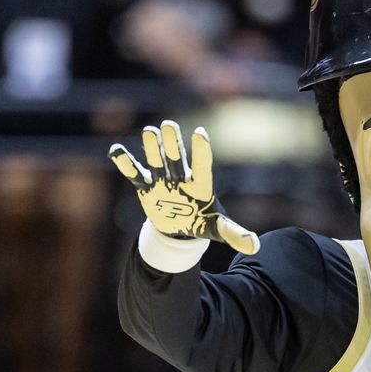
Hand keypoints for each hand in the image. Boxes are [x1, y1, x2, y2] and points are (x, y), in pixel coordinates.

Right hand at [109, 120, 259, 254]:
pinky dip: (125, 164)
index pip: (203, 166)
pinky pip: (135, 174)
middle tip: (168, 125)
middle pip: (177, 157)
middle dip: (173, 143)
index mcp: (201, 185)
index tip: (201, 133)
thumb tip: (255, 245)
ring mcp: (162, 180)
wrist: (180, 228)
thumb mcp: (219, 229)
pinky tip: (116, 151)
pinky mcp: (146, 188)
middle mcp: (181, 178)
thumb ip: (235, 233)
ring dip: (153, 147)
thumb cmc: (202, 222)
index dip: (202, 151)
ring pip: (156, 161)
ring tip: (149, 131)